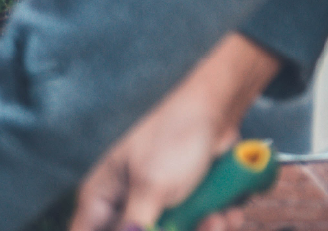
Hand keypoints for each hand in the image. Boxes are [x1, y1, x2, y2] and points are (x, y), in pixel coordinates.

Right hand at [69, 34, 279, 230]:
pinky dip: (214, 222)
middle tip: (201, 226)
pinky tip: (226, 211)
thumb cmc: (172, 134)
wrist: (215, 109)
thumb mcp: (151, 187)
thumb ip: (135, 228)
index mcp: (102, 198)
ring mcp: (155, 205)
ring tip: (218, 217)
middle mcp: (124, 205)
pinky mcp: (182, 204)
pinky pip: (195, 227)